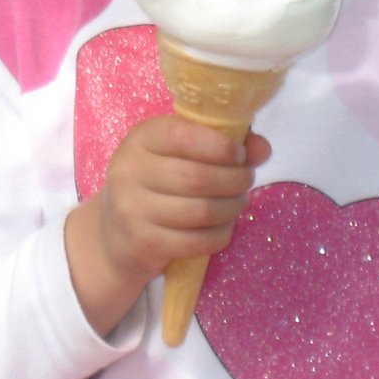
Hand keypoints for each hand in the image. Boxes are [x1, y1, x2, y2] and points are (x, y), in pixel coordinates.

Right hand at [64, 114, 269, 333]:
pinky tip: (221, 226)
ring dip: (232, 208)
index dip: (220, 145)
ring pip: (202, 210)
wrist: (115, 235)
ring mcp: (133, 209)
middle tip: (246, 181)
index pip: (182, 135)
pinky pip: (198, 241)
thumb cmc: (156, 184)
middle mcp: (129, 171)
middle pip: (198, 177)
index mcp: (140, 140)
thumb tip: (263, 148)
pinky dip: (221, 234)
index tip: (239, 154)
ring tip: (237, 203)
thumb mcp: (178, 155)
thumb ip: (221, 145)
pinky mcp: (145, 243)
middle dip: (235, 180)